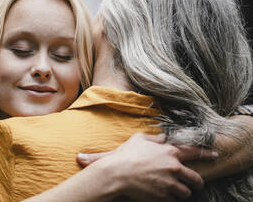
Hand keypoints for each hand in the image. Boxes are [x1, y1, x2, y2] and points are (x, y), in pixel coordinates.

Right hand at [78, 133, 217, 201]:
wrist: (117, 173)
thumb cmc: (127, 155)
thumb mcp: (139, 139)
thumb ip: (154, 138)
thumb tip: (163, 137)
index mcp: (169, 152)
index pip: (194, 152)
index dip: (206, 153)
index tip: (215, 155)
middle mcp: (173, 168)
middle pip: (195, 179)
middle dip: (197, 183)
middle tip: (195, 185)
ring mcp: (169, 183)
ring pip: (186, 192)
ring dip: (182, 192)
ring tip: (174, 191)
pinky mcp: (163, 196)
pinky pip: (174, 201)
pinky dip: (170, 199)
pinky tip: (163, 196)